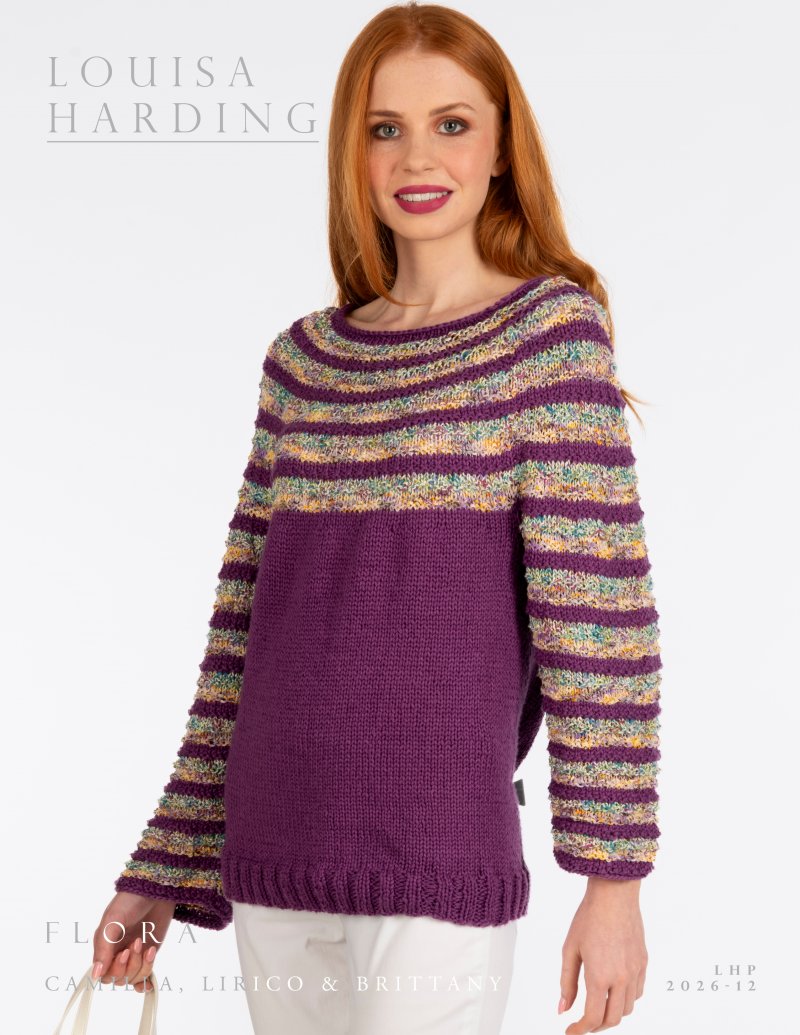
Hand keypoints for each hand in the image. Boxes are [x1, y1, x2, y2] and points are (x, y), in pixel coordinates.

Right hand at [91, 892, 176, 993]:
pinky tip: (150, 983)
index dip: (115, 968)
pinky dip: (146, 981)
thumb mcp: (113, 921)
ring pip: (133, 978)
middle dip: (130, 965)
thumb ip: (104, 947)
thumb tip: (96, 974)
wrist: (156, 890)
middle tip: (137, 942)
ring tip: (147, 946)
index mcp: (104, 947)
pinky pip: (144, 977)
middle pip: (118, 979)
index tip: (124, 952)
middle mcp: (117, 953)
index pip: (104, 974)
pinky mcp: (148, 954)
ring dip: (142, 966)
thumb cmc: (130, 901)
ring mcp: (133, 955)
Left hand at [558, 877, 647, 1032]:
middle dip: (597, 1026)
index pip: (593, 1018)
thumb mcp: (570, 949)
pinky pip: (638, 992)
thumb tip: (562, 1008)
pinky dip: (627, 1000)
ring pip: (628, 1008)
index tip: (571, 1031)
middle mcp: (621, 978)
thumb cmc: (589, 917)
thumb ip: (567, 982)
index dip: (580, 1030)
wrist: (614, 895)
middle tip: (583, 1022)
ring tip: (599, 1007)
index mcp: (599, 976)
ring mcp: (635, 971)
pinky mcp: (644, 963)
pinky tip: (615, 991)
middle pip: (613, 1019)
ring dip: (613, 1014)